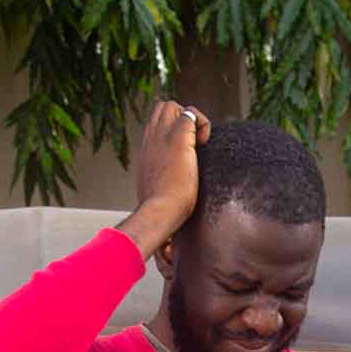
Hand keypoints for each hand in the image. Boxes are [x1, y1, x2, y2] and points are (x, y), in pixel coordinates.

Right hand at [118, 101, 210, 259]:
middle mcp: (150, 141)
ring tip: (199, 144)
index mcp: (146, 154)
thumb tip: (164, 246)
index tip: (184, 154)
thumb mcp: (157, 205)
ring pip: (172, 105)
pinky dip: (202, 124)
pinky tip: (205, 144)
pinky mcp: (178, 139)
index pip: (155, 126)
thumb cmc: (158, 218)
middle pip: (162, 108)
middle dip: (181, 119)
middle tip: (193, 145)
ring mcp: (162, 138)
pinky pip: (191, 114)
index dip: (172, 131)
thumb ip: (161, 203)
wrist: (159, 214)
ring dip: (191, 119)